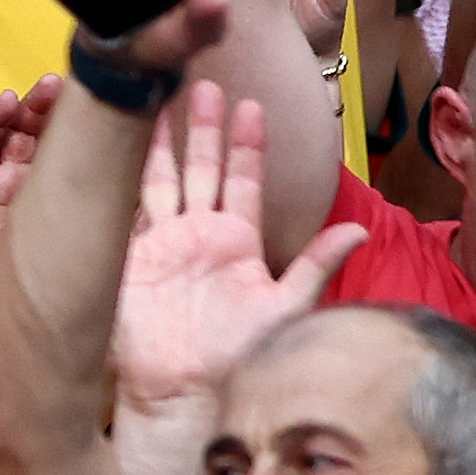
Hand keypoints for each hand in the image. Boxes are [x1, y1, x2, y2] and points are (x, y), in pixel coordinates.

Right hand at [110, 74, 359, 406]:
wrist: (183, 392)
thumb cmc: (238, 356)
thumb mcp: (287, 307)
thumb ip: (317, 264)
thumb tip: (358, 228)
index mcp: (238, 242)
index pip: (244, 181)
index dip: (248, 145)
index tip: (251, 106)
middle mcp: (199, 235)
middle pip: (202, 169)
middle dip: (205, 128)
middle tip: (205, 82)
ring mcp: (161, 243)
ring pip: (162, 179)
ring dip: (163, 141)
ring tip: (164, 97)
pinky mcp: (128, 257)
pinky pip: (126, 208)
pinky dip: (122, 176)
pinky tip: (117, 147)